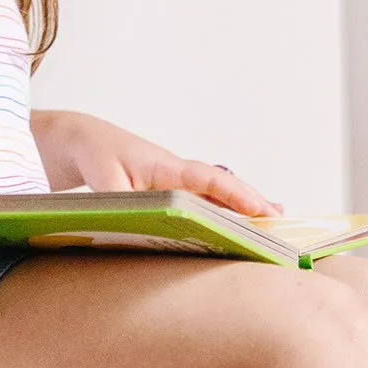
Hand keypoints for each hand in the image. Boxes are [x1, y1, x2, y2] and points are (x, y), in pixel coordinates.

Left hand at [33, 110, 276, 214]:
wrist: (86, 142)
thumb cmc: (97, 155)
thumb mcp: (103, 178)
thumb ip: (120, 200)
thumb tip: (138, 223)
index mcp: (166, 166)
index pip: (208, 179)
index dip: (233, 196)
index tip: (258, 209)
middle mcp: (179, 174)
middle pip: (222, 187)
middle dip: (252, 203)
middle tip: (281, 221)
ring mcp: (178, 183)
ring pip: (216, 195)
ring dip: (242, 208)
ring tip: (274, 224)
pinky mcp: (172, 193)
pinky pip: (204, 202)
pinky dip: (224, 212)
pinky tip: (241, 225)